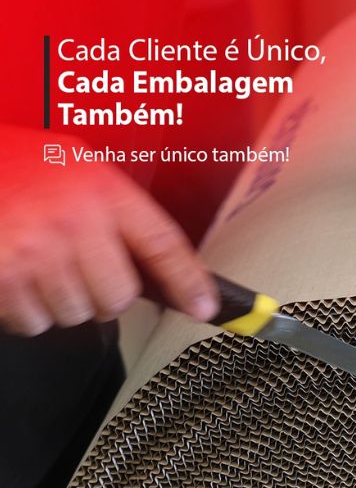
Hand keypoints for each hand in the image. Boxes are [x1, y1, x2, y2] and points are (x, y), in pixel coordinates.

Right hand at [0, 129, 218, 335]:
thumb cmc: (17, 165)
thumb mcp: (77, 167)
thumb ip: (116, 211)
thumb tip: (158, 264)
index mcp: (101, 190)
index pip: (162, 245)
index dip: (188, 282)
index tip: (203, 307)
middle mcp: (74, 222)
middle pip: (118, 298)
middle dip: (103, 295)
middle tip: (81, 270)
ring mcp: (37, 253)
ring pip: (77, 314)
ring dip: (64, 301)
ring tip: (41, 265)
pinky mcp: (5, 279)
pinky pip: (35, 322)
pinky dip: (28, 310)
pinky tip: (19, 277)